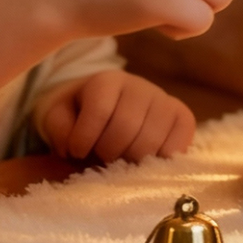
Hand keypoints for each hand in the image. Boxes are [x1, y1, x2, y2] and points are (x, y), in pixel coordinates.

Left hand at [37, 71, 194, 161]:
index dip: (84, 140)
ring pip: (152, 140)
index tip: (76, 152)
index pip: (100, 110)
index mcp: (107, 81)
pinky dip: (160, 160)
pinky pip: (179, 144)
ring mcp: (165, 101)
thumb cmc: (83, 117)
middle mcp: (140, 86)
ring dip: (131, 161)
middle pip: (127, 127)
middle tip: (101, 159)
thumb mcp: (61, 117)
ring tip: (121, 161)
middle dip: (108, 153)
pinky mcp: (183, 117)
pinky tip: (145, 161)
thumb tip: (73, 145)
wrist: (112, 108)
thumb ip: (59, 127)